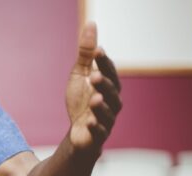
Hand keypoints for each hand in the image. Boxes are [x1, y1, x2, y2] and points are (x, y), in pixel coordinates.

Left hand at [66, 22, 122, 153]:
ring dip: (101, 106)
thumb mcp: (80, 75)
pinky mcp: (97, 136)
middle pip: (112, 92)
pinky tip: (88, 122)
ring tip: (94, 98)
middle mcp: (112, 102)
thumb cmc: (81, 101)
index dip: (104, 62)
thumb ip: (85, 53)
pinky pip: (99, 132)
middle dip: (104, 83)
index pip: (109, 72)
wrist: (78, 132)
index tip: (97, 51)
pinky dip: (95, 127)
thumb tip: (91, 24)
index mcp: (109, 86)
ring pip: (107, 112)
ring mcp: (106, 120)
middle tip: (94, 75)